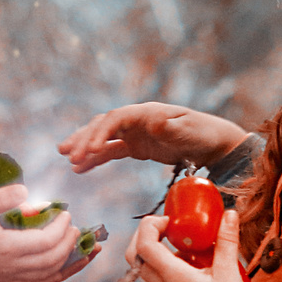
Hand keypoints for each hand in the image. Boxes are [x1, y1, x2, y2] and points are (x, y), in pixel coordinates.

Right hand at [0, 184, 92, 281]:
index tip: (66, 213)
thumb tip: (27, 191)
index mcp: (6, 249)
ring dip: (71, 266)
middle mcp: (10, 269)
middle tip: (77, 227)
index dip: (61, 228)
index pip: (46, 242)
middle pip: (52, 261)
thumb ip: (0, 198)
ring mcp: (7, 279)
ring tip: (88, 254)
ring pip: (48, 278)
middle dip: (70, 244)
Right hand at [59, 103, 248, 173]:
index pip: (115, 119)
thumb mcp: (190, 132)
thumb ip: (172, 128)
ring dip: (84, 147)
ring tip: (68, 160)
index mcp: (147, 113)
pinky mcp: (136, 146)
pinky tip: (80, 169)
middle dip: (84, 138)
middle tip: (67, 154)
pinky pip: (110, 151)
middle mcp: (136, 119)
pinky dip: (95, 159)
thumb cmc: (204, 134)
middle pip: (103, 125)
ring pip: (103, 137)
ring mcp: (134, 133)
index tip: (88, 150)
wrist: (214, 144)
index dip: (99, 133)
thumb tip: (154, 121)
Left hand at [126, 207, 281, 281]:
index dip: (150, 226)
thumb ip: (227, 240)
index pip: (144, 245)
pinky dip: (163, 264)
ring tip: (181, 243)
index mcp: (172, 277)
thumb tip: (229, 213)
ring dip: (154, 250)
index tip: (170, 220)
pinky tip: (188, 263)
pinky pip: (155, 279)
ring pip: (143, 268)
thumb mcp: (229, 271)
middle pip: (134, 256)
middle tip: (167, 227)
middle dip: (144, 235)